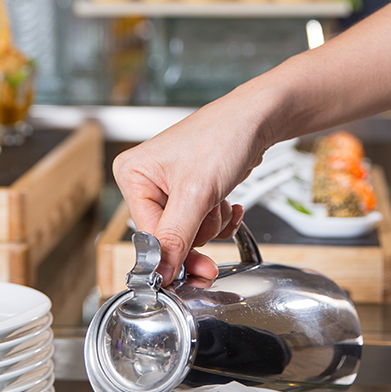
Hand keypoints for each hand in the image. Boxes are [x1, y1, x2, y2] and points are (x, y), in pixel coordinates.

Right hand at [112, 87, 273, 281]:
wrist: (258, 117)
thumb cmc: (223, 136)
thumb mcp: (196, 194)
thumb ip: (175, 238)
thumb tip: (160, 274)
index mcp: (132, 175)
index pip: (147, 233)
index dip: (174, 253)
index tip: (197, 269)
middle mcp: (147, 180)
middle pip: (168, 235)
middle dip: (198, 230)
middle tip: (214, 217)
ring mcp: (170, 186)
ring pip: (188, 232)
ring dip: (212, 222)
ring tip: (220, 197)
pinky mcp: (192, 190)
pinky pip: (201, 222)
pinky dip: (219, 218)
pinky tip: (229, 202)